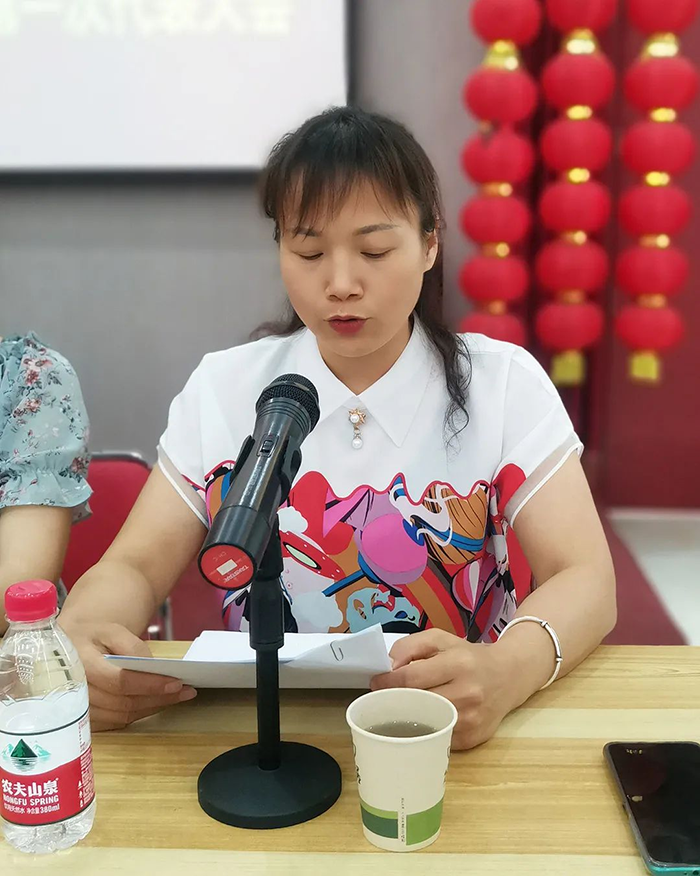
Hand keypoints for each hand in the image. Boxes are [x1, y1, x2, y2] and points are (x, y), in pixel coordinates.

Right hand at [62, 621, 196, 730]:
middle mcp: (76, 691)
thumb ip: (132, 646)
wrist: (70, 647)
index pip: (120, 681)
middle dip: (158, 698)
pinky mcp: (84, 718)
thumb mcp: (112, 631)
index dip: (149, 684)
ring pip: (121, 715)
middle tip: (185, 692)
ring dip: (152, 708)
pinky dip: (138, 714)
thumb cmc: (94, 636)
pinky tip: (155, 703)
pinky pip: (115, 722)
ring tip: (176, 698)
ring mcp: (78, 709)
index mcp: (81, 664)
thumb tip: (152, 668)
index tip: (176, 682)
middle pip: (123, 702)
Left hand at [370, 629, 516, 749]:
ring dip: (408, 716)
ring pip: (425, 723)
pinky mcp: (472, 739)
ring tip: (401, 707)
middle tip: (384, 696)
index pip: (411, 678)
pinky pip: (438, 737)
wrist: (509, 676)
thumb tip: (387, 666)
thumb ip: (410, 646)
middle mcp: (468, 692)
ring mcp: (471, 719)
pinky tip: (424, 719)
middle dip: (394, 700)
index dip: (387, 682)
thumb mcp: (441, 639)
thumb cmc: (469, 656)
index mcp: (458, 663)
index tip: (375, 682)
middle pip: (416, 703)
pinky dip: (427, 729)